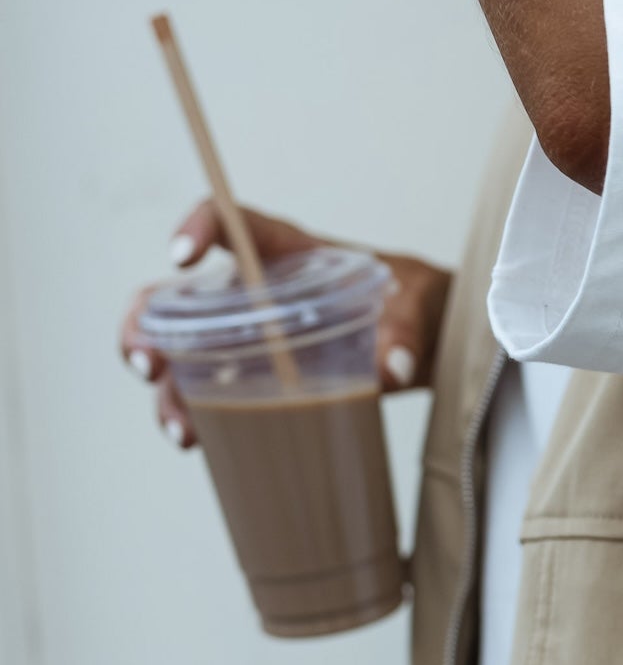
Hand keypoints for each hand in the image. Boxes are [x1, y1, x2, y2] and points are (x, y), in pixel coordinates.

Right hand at [120, 203, 451, 449]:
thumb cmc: (419, 305)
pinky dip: (196, 417)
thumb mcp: (421, 306)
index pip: (232, 222)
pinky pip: (210, 395)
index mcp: (289, 253)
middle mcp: (254, 294)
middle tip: (150, 363)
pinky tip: (197, 442)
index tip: (180, 255)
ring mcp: (250, 340)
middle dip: (147, 328)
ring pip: (184, 356)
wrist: (432, 342)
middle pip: (178, 299)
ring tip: (180, 428)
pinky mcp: (258, 380)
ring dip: (167, 390)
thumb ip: (407, 328)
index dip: (197, 226)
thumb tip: (391, 367)